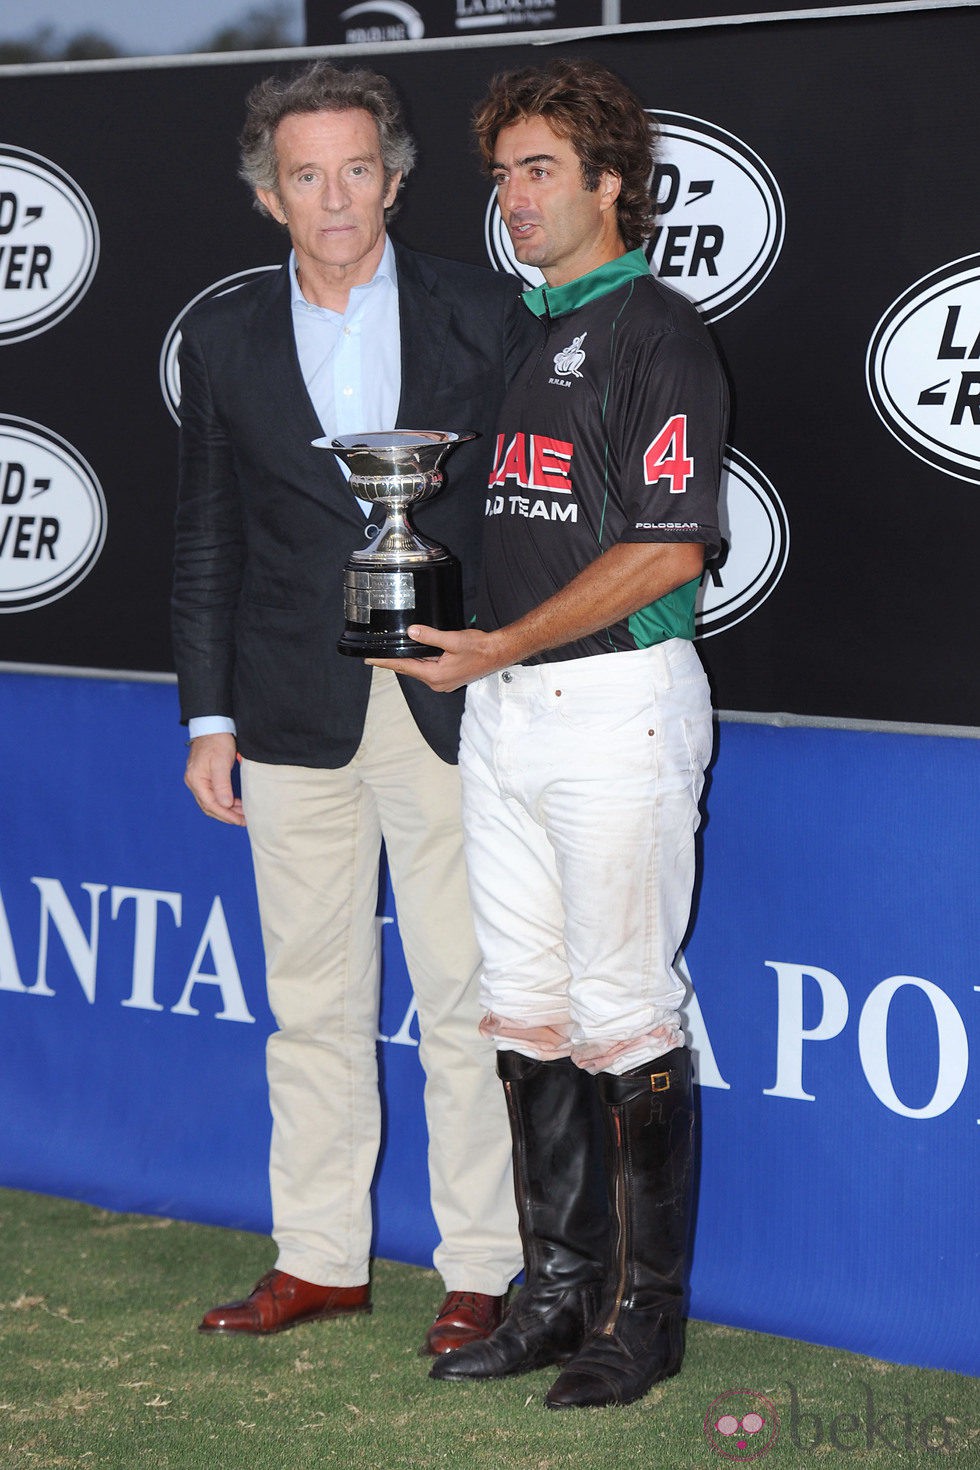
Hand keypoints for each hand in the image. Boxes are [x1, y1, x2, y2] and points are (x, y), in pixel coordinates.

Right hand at [184, 731, 245, 825]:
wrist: (212, 726)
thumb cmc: (217, 741)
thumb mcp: (221, 762)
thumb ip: (222, 785)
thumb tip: (224, 805)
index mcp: (196, 780)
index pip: (211, 805)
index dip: (226, 815)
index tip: (241, 821)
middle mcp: (193, 782)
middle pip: (209, 807)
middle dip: (227, 816)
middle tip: (244, 820)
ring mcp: (197, 780)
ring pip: (210, 802)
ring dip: (226, 810)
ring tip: (242, 813)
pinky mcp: (203, 777)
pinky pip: (212, 795)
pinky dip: (223, 801)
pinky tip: (234, 803)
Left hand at [367, 625, 507, 691]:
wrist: (497, 654)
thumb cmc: (478, 648)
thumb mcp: (453, 639)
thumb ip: (430, 636)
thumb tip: (411, 632)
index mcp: (435, 675)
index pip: (404, 667)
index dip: (386, 662)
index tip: (370, 660)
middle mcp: (437, 683)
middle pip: (409, 670)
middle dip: (393, 662)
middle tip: (375, 656)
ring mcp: (443, 682)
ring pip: (419, 670)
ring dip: (408, 662)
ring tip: (391, 654)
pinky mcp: (448, 679)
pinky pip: (428, 670)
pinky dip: (420, 663)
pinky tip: (415, 655)